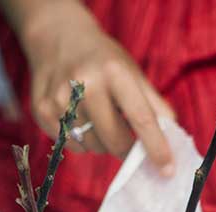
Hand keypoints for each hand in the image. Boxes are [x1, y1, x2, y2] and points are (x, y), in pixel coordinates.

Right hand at [20, 1, 174, 174]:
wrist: (58, 36)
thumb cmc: (103, 60)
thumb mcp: (132, 72)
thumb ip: (155, 105)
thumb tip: (173, 138)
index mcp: (114, 71)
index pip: (141, 118)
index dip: (156, 147)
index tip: (167, 170)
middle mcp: (85, 84)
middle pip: (114, 140)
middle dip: (125, 149)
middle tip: (127, 140)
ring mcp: (59, 98)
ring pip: (91, 147)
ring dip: (101, 143)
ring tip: (97, 119)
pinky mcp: (42, 110)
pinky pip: (70, 146)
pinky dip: (80, 141)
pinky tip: (78, 118)